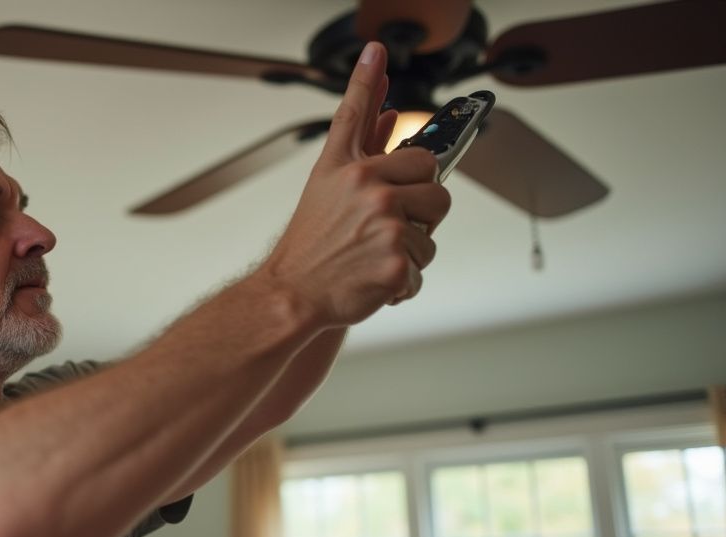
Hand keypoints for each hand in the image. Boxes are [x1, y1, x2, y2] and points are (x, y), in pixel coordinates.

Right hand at [268, 42, 451, 326]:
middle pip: (434, 184)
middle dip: (420, 209)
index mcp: (350, 170)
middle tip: (388, 226)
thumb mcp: (324, 184)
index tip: (376, 54)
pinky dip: (402, 282)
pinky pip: (421, 269)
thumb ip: (359, 141)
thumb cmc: (310, 244)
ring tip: (373, 256)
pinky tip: (374, 279)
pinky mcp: (395, 264)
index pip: (361, 116)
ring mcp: (385, 226)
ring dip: (410, 251)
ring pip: (431, 235)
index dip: (370, 83)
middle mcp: (369, 191)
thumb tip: (387, 105)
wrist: (291, 294)